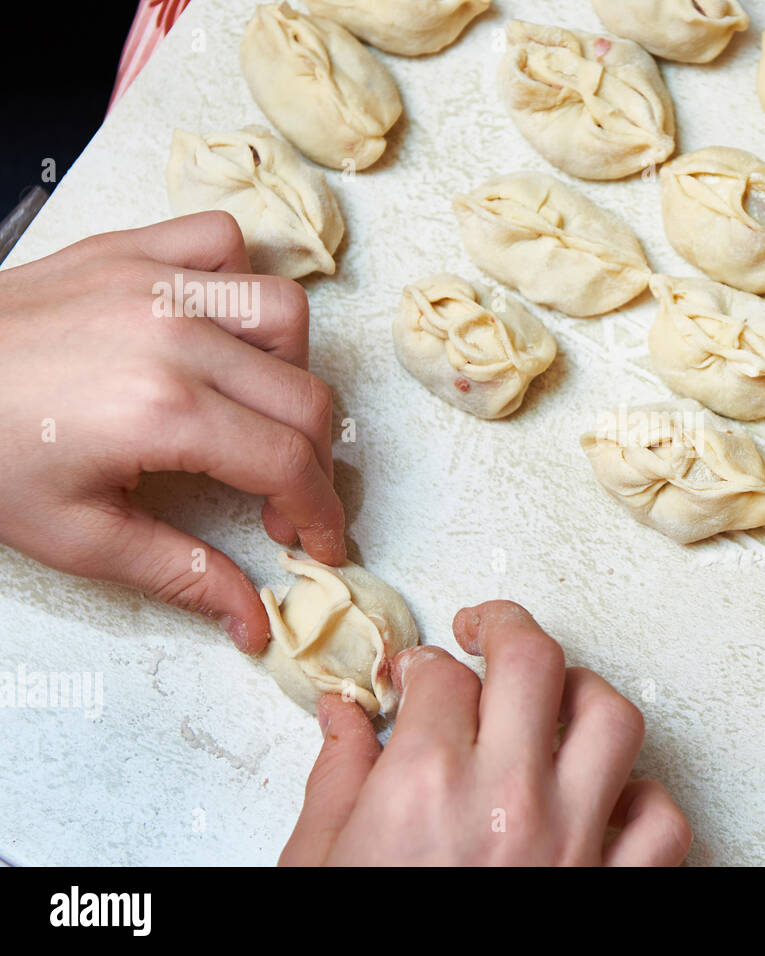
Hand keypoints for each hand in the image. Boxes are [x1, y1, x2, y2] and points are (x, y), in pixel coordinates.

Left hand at [0, 212, 344, 652]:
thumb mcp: (78, 536)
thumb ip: (182, 574)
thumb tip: (254, 623)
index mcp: (163, 411)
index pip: (287, 463)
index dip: (319, 515)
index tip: (319, 544)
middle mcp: (173, 335)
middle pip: (305, 396)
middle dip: (315, 461)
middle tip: (283, 499)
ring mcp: (154, 282)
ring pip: (286, 312)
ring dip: (293, 369)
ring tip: (257, 408)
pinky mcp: (130, 251)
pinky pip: (225, 242)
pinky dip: (241, 283)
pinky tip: (220, 329)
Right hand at [280, 601, 692, 865]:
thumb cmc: (362, 951)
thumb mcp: (319, 867)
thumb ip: (337, 781)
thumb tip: (344, 716)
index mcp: (424, 786)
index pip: (438, 678)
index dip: (421, 663)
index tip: (416, 673)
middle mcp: (508, 800)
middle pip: (533, 661)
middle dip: (504, 626)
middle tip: (484, 630)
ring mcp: (574, 843)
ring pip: (612, 719)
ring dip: (581, 695)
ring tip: (553, 698)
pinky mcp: (617, 889)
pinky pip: (660, 817)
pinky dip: (640, 798)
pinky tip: (604, 798)